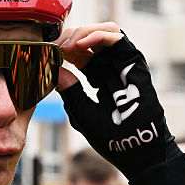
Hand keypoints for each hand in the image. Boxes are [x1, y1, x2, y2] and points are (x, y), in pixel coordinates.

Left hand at [56, 26, 176, 177]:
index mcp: (100, 77)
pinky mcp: (134, 63)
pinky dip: (96, 36)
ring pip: (104, 31)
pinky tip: (79, 45)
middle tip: (52, 46)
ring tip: (65, 46)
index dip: (62, 50)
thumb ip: (70, 90)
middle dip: (68, 37)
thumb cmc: (113, 139)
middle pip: (90, 38)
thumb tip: (55, 69)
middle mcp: (112, 67)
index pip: (80, 53)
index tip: (46, 55)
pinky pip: (117, 37)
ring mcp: (124, 64)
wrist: (138, 153)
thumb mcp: (82, 112)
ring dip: (81, 33)